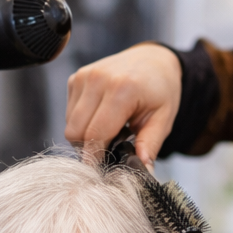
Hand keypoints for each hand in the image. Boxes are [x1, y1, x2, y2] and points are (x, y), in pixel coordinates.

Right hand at [64, 42, 181, 165]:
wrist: (153, 59)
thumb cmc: (160, 90)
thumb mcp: (163, 119)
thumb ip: (150, 146)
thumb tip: (143, 172)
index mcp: (122, 89)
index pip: (95, 134)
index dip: (95, 158)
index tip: (101, 171)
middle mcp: (98, 79)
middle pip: (75, 132)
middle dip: (90, 147)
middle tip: (111, 148)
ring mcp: (83, 76)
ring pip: (70, 125)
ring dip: (85, 135)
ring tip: (109, 129)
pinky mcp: (75, 78)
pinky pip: (69, 113)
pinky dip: (82, 122)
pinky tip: (101, 116)